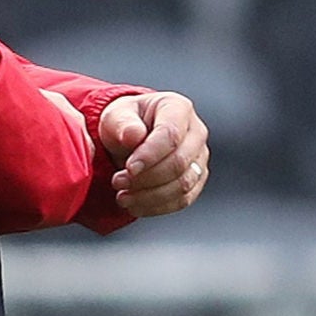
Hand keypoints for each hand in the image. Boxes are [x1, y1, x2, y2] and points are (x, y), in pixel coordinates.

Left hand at [97, 91, 209, 216]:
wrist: (132, 137)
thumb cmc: (126, 123)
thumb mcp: (116, 115)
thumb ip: (123, 123)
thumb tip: (134, 136)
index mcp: (178, 108)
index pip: (171, 134)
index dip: (150, 155)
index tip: (129, 168)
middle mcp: (196, 132)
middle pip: (180, 162)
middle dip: (146, 178)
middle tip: (118, 182)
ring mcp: (199, 157)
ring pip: (183, 185)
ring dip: (150, 196)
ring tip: (123, 196)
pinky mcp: (196, 180)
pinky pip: (183, 200)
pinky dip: (157, 207)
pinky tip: (135, 205)